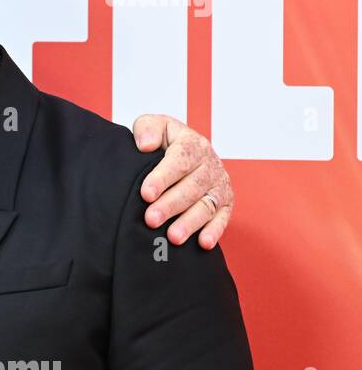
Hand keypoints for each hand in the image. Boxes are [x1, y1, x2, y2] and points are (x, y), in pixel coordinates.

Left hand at [132, 114, 232, 249]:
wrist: (182, 152)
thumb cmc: (163, 140)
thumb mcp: (153, 126)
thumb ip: (147, 129)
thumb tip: (145, 145)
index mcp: (192, 144)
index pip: (179, 161)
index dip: (162, 177)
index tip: (146, 193)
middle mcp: (210, 164)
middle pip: (192, 187)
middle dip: (170, 205)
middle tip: (151, 219)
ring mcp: (219, 185)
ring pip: (206, 205)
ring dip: (190, 222)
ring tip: (173, 237)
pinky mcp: (225, 203)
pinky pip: (222, 218)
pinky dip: (214, 231)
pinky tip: (203, 243)